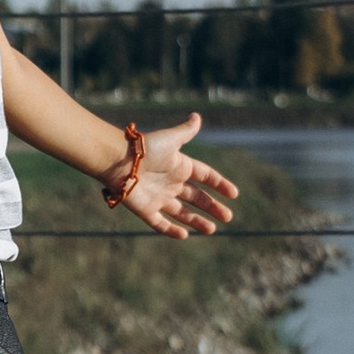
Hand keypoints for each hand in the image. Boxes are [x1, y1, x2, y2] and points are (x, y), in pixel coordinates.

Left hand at [108, 114, 237, 239]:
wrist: (118, 161)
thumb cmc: (145, 149)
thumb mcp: (171, 139)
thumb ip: (186, 131)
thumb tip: (197, 116)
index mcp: (180, 166)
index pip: (205, 176)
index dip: (219, 184)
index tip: (234, 194)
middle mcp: (171, 182)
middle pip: (196, 197)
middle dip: (212, 207)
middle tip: (228, 217)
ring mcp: (158, 197)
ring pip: (181, 212)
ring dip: (197, 221)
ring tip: (212, 229)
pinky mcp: (145, 209)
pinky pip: (160, 223)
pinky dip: (171, 230)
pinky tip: (185, 236)